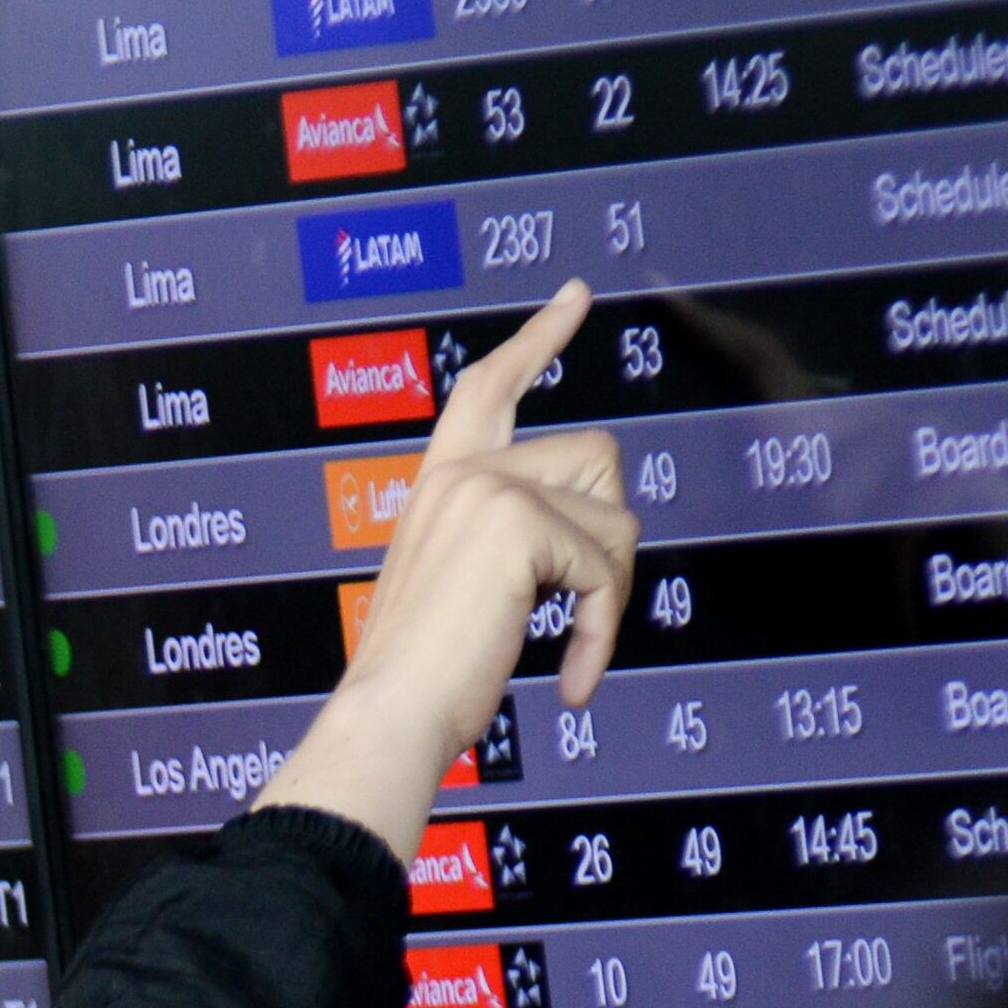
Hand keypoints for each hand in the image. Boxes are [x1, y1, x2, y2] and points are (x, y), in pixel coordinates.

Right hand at [255, 280, 633, 860]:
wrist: (392, 712)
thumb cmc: (423, 675)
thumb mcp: (468, 587)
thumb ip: (514, 540)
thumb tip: (601, 531)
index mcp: (442, 480)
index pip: (493, 386)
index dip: (540, 338)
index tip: (575, 295)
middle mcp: (463, 470)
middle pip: (598, 458)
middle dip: (610, 540)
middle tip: (584, 611)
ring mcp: (488, 487)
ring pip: (615, 518)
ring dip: (608, 595)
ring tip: (569, 649)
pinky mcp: (516, 521)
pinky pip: (606, 572)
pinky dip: (602, 633)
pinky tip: (570, 677)